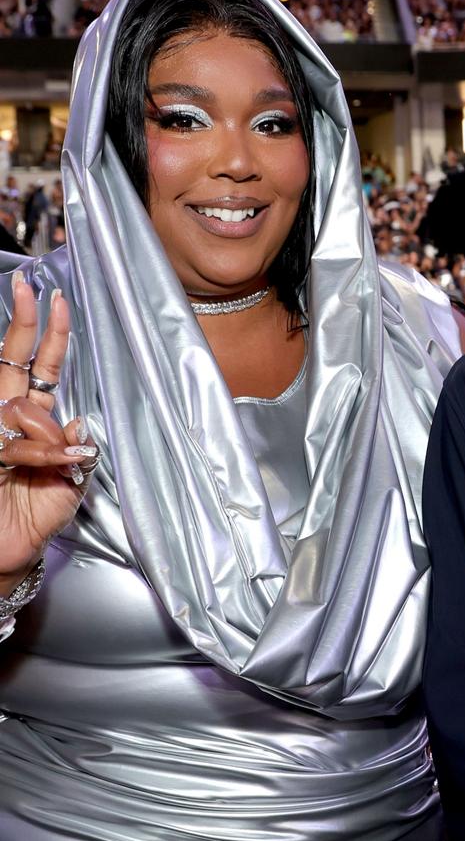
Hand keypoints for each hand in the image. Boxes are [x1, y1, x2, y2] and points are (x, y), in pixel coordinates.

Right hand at [0, 271, 97, 580]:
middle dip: (24, 323)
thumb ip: (77, 451)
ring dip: (46, 432)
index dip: (49, 334)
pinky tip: (58, 465)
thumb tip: (79, 424)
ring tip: (60, 463)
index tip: (56, 297)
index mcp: (36, 418)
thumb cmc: (40, 515)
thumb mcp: (73, 482)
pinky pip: (14, 441)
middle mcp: (10, 417)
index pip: (41, 367)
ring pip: (20, 406)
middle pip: (15, 361)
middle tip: (30, 288)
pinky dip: (41, 453)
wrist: (11, 551)